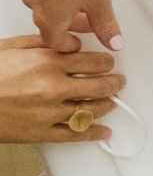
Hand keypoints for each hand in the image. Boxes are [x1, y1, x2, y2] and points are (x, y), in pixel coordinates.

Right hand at [0, 35, 123, 144]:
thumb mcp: (8, 47)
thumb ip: (41, 43)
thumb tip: (68, 41)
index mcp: (46, 63)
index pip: (94, 62)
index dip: (106, 62)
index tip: (108, 63)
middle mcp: (52, 87)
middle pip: (100, 86)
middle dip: (113, 83)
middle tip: (118, 82)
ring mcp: (49, 112)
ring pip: (92, 110)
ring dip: (106, 106)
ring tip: (111, 102)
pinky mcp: (40, 132)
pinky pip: (75, 135)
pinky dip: (93, 134)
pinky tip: (103, 132)